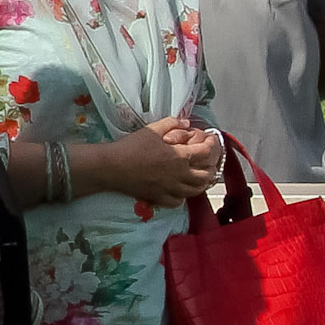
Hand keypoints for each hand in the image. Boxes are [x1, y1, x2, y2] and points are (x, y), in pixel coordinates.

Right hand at [102, 115, 224, 207]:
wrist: (112, 166)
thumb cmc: (132, 146)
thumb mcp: (152, 129)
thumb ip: (172, 123)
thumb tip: (187, 123)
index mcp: (179, 157)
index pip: (206, 153)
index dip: (213, 145)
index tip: (212, 140)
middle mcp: (179, 175)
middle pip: (206, 176)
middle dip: (211, 167)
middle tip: (208, 160)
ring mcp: (170, 189)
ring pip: (195, 191)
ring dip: (201, 183)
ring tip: (199, 176)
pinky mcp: (159, 198)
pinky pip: (178, 201)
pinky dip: (183, 196)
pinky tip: (181, 190)